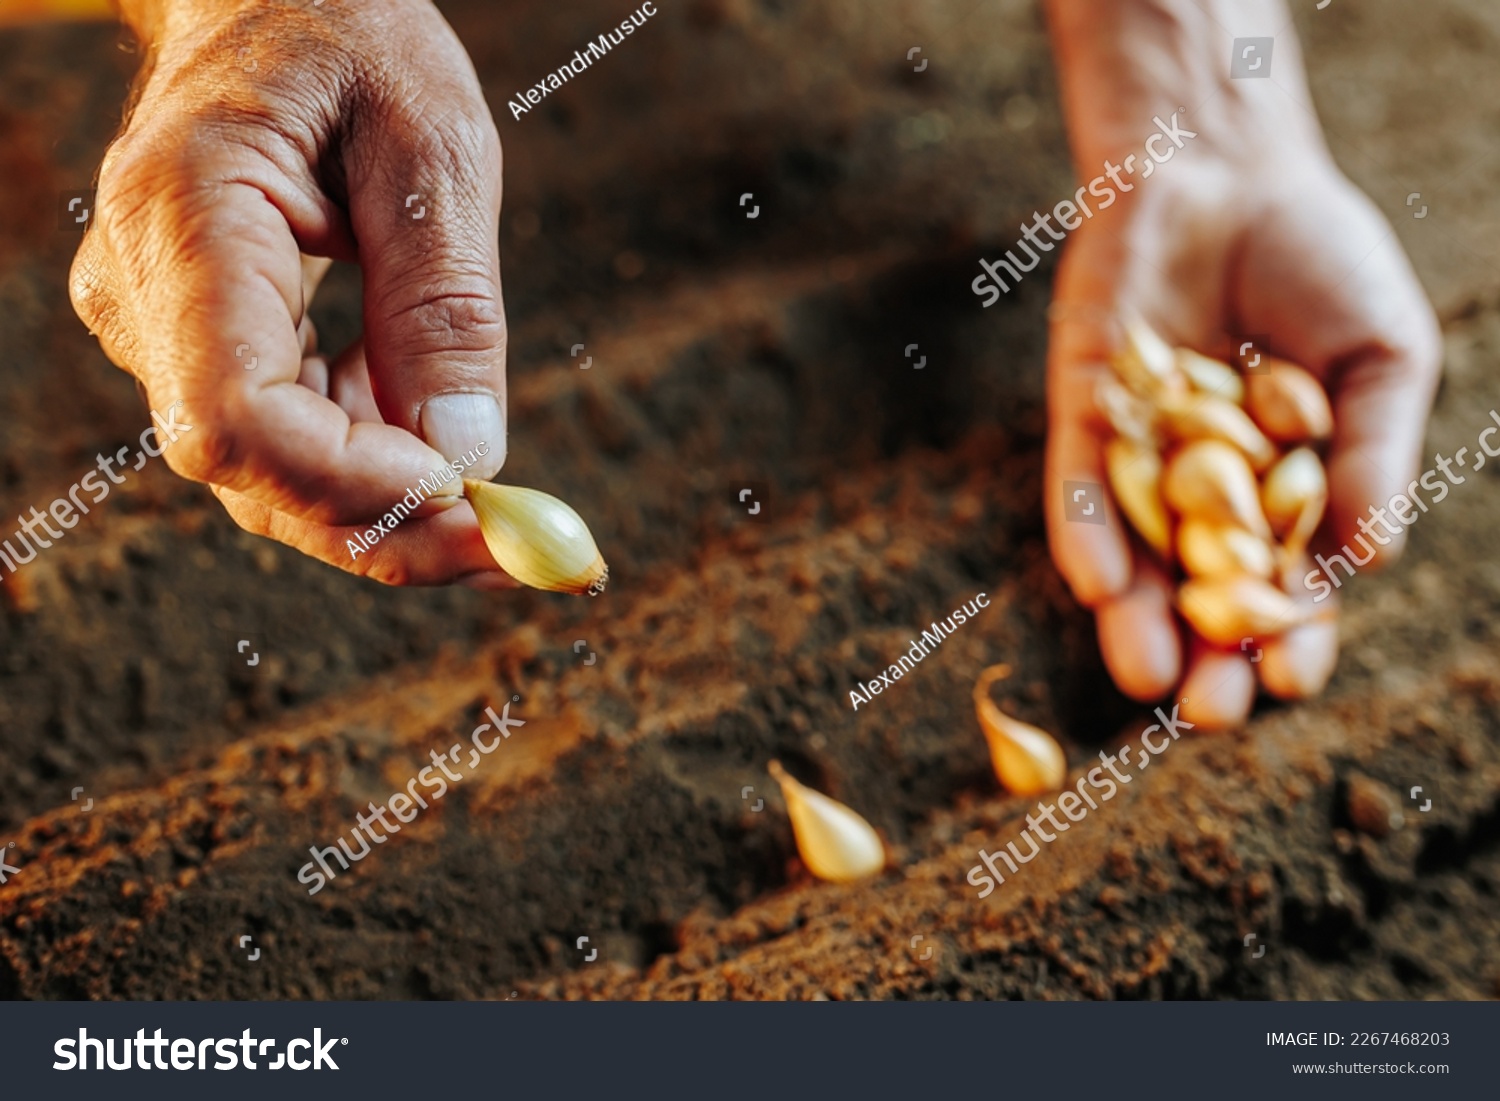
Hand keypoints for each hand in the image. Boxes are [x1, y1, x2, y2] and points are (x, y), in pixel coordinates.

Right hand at [70, 0, 513, 586]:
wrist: (272, 2)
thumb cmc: (351, 40)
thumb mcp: (433, 146)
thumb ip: (445, 304)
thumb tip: (466, 461)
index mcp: (189, 216)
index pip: (233, 412)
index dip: (348, 481)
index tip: (465, 493)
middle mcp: (148, 293)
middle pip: (252, 471)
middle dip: (390, 525)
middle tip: (518, 548)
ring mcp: (162, 329)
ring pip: (270, 478)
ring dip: (392, 507)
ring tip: (501, 504)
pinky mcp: (203, 348)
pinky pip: (286, 440)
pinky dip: (374, 464)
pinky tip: (443, 442)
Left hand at [1042, 0, 1441, 726]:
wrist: (1228, 175)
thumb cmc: (1321, 266)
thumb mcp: (1382, 359)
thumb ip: (1374, 453)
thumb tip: (1374, 556)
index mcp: (1285, 493)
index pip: (1287, 583)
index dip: (1289, 635)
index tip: (1289, 681)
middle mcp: (1206, 492)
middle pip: (1201, 589)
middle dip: (1205, 652)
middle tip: (1207, 713)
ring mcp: (1142, 460)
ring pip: (1135, 556)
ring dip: (1136, 617)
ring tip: (1144, 675)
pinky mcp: (1086, 420)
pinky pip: (1081, 487)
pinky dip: (1088, 532)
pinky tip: (1096, 584)